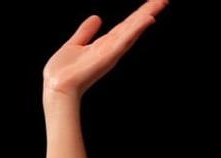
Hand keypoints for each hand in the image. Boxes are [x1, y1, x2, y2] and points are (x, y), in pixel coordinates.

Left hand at [43, 0, 166, 99]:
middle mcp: (111, 48)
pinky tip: (147, 20)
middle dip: (148, 12)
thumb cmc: (63, 72)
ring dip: (146, 16)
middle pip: (133, 26)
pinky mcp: (108, 56)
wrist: (57, 86)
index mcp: (104, 45)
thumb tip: (97, 18)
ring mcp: (111, 52)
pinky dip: (136, 30)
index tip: (151, 3)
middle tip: (163, 0)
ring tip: (161, 2)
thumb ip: (86, 32)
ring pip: (132, 30)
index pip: (125, 26)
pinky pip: (125, 40)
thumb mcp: (75, 44)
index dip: (138, 14)